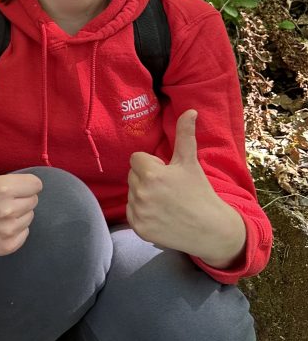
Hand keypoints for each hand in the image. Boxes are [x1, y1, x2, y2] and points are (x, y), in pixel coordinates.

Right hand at [0, 120, 42, 257]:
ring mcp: (7, 230)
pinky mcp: (6, 246)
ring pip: (29, 217)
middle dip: (21, 198)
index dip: (25, 184)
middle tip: (1, 199)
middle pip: (33, 201)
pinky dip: (15, 231)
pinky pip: (24, 234)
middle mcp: (7, 210)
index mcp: (3, 188)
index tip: (10, 186)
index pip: (36, 185)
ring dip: (18, 215)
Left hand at [126, 110, 245, 267]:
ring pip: (131, 193)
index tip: (166, 173)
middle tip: (167, 188)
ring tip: (165, 201)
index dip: (151, 163)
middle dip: (146, 178)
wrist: (209, 230)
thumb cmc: (200, 192)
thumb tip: (190, 110)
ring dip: (143, 194)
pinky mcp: (138, 228)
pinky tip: (160, 214)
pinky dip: (142, 212)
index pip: (136, 159)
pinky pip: (131, 211)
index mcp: (152, 174)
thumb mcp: (190, 162)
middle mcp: (141, 193)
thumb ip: (185, 135)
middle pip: (132, 176)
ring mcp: (139, 212)